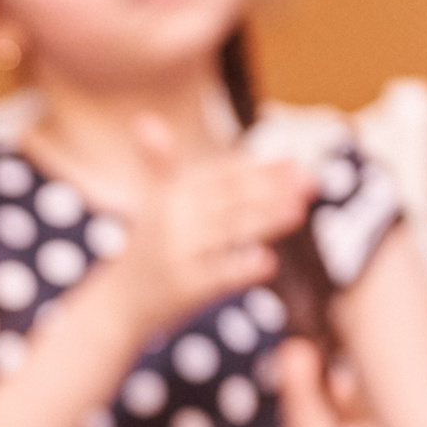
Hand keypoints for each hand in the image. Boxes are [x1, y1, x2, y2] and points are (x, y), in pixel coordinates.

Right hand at [104, 115, 311, 342]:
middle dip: (273, 188)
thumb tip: (147, 119)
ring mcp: (175, 253)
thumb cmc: (142, 254)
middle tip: (312, 182)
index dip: (259, 166)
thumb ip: (157, 165)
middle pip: (230, 198)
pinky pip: (219, 275)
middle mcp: (169, 219)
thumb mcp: (147, 206)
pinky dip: (244, 268)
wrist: (115, 306)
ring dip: (267, 219)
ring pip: (229, 231)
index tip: (294, 162)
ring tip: (299, 211)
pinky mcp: (181, 288)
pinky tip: (268, 263)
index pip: (219, 174)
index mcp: (166, 195)